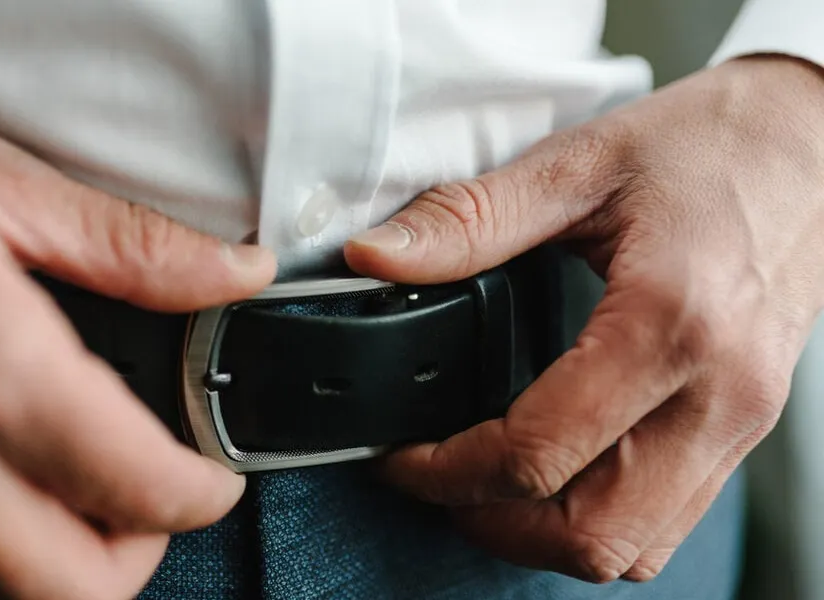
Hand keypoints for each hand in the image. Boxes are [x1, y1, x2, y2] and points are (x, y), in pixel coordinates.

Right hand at [0, 35, 275, 598]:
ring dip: (64, 570)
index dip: (205, 490)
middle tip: (159, 484)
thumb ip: (131, 244)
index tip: (220, 468)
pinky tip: (2, 487)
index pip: (136, 487)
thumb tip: (230, 272)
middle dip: (144, 551)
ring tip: (87, 491)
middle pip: (73, 591)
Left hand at [345, 55, 823, 581]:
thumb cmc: (707, 145)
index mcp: (671, 323)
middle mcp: (718, 394)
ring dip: (542, 536)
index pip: (539, 452)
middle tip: (433, 478)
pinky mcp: (743, 429)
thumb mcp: (577, 166)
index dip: (446, 471)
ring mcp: (740, 423)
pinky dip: (596, 522)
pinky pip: (665, 524)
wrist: (810, 140)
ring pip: (630, 548)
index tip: (399, 456)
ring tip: (482, 483)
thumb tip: (375, 257)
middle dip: (491, 523)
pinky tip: (552, 473)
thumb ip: (470, 219)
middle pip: (589, 533)